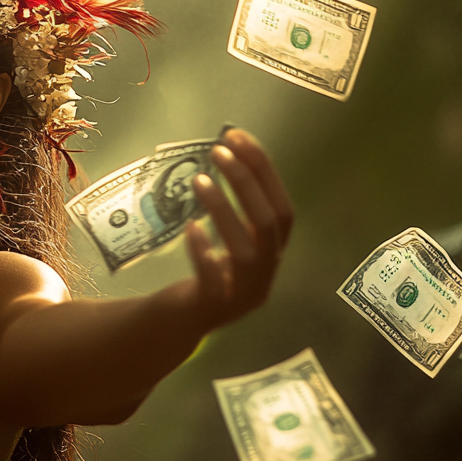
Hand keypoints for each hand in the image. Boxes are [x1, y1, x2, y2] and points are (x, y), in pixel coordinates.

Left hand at [177, 128, 293, 330]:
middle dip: (246, 182)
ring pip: (244, 251)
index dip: (265, 171)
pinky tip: (191, 228)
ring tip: (199, 180)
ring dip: (223, 210)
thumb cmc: (206, 274)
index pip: (282, 209)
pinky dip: (203, 251)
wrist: (179, 323)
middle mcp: (265, 276)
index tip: (238, 137)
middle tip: (218, 151)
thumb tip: (228, 153)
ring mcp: (240, 296)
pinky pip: (213, 281)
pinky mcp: (212, 309)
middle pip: (268, 224)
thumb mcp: (229, 242)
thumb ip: (236, 211)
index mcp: (273, 256)